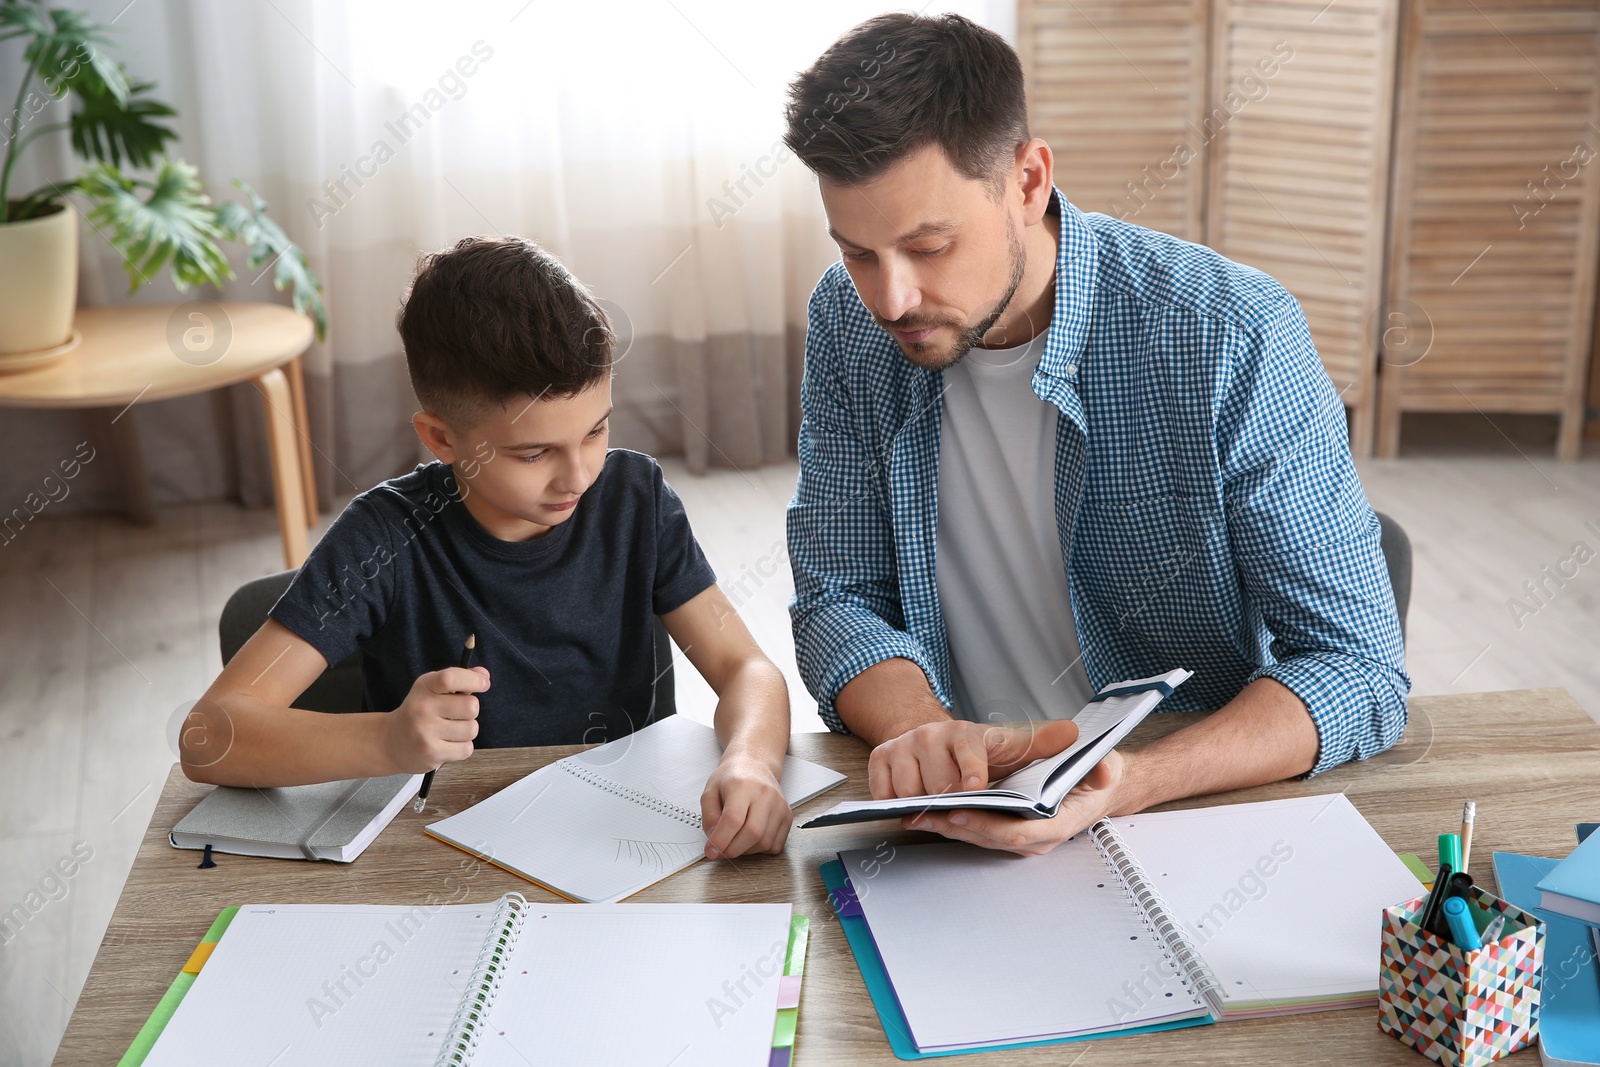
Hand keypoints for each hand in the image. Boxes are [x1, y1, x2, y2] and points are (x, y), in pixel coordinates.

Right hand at [382, 666, 488, 773]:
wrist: (391, 742)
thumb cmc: (419, 712)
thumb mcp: (432, 689)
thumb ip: (459, 680)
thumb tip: (484, 675)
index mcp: (424, 687)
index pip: (450, 678)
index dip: (473, 680)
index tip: (483, 684)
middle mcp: (422, 708)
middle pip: (471, 706)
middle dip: (470, 711)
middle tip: (456, 714)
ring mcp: (425, 732)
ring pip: (471, 729)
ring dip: (466, 730)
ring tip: (449, 730)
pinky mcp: (431, 753)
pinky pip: (466, 749)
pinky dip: (462, 747)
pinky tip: (447, 744)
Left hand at [701, 753, 792, 858]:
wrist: (755, 765)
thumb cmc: (732, 778)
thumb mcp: (710, 792)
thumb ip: (709, 817)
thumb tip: (715, 841)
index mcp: (743, 785)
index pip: (733, 819)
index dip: (720, 840)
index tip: (711, 851)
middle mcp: (765, 794)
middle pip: (752, 833)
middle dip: (732, 849)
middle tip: (721, 850)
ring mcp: (780, 806)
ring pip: (765, 842)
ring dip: (746, 850)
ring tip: (735, 840)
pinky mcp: (787, 816)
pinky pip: (775, 845)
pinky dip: (760, 849)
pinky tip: (750, 838)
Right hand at [867, 717, 1080, 799]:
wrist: (931, 738)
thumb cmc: (975, 752)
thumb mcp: (1010, 747)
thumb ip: (1041, 744)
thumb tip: (1072, 733)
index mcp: (964, 732)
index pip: (968, 752)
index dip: (972, 772)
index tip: (976, 788)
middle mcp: (929, 734)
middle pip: (936, 782)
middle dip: (949, 801)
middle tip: (959, 809)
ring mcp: (902, 745)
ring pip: (907, 788)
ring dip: (922, 805)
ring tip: (937, 808)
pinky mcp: (880, 757)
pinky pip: (883, 790)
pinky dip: (894, 803)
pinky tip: (911, 806)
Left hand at [906, 750, 1126, 855]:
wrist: (1096, 789)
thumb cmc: (1094, 779)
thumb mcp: (1103, 768)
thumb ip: (1101, 770)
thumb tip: (1103, 772)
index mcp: (1057, 825)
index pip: (1017, 833)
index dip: (987, 825)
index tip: (961, 812)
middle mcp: (1036, 838)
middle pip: (990, 838)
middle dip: (956, 827)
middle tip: (925, 813)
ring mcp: (1021, 839)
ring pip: (979, 838)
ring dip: (947, 827)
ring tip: (917, 813)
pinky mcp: (1008, 833)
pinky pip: (977, 832)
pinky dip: (953, 824)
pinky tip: (929, 812)